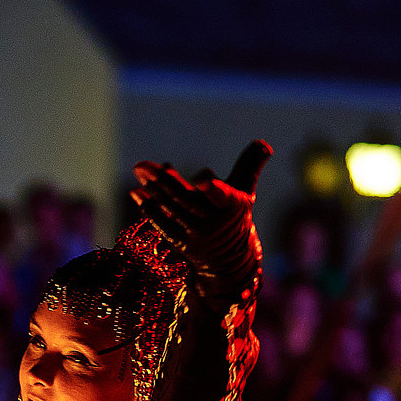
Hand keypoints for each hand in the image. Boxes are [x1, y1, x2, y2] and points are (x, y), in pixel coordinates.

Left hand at [130, 140, 271, 293]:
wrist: (228, 258)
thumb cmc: (233, 214)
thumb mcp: (245, 190)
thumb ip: (250, 165)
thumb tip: (262, 143)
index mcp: (232, 206)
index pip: (223, 196)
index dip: (213, 188)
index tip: (202, 178)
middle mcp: (214, 222)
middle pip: (187, 198)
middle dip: (164, 180)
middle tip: (142, 165)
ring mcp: (196, 234)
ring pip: (172, 208)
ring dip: (152, 189)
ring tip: (139, 170)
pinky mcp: (181, 243)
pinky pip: (161, 223)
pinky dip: (148, 206)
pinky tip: (137, 192)